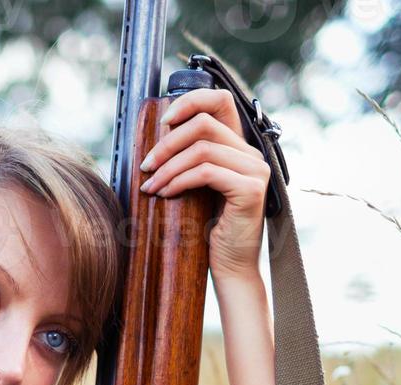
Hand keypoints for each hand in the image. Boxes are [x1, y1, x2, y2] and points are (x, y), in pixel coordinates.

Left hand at [137, 87, 270, 281]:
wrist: (230, 267)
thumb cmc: (208, 230)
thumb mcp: (196, 187)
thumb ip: (188, 160)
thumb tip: (155, 140)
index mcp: (239, 147)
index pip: (220, 102)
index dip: (190, 102)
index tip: (163, 121)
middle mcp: (252, 154)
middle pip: (204, 124)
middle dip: (167, 143)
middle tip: (146, 166)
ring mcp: (255, 170)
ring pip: (202, 149)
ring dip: (168, 167)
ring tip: (150, 186)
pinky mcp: (250, 190)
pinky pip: (206, 172)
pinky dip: (179, 180)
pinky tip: (165, 194)